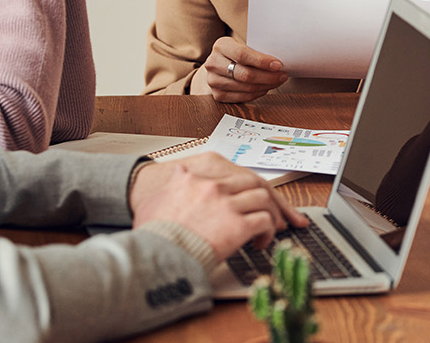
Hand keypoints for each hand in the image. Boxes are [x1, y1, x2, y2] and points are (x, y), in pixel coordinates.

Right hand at [130, 153, 308, 259]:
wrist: (154, 255)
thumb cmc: (152, 234)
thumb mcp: (156, 200)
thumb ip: (173, 184)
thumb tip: (178, 174)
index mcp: (196, 178)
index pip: (233, 175)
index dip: (246, 187)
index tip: (252, 197)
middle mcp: (214, 186)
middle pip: (254, 182)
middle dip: (268, 198)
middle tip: (276, 212)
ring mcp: (228, 204)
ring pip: (264, 199)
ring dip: (270, 214)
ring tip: (270, 228)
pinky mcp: (238, 224)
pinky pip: (264, 222)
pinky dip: (268, 232)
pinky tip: (261, 242)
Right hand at [202, 35, 285, 102]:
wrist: (220, 63)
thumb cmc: (238, 53)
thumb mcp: (244, 44)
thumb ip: (257, 51)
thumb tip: (279, 63)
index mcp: (221, 46)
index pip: (242, 55)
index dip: (262, 61)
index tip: (278, 65)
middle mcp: (213, 63)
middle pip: (245, 74)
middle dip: (268, 77)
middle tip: (283, 76)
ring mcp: (213, 80)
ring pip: (246, 88)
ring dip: (266, 86)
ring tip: (277, 81)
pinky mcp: (217, 95)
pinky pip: (243, 97)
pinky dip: (258, 93)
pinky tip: (266, 87)